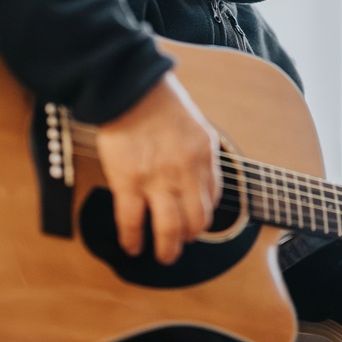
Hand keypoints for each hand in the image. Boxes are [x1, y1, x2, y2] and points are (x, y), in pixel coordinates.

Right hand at [95, 71, 221, 264]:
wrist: (128, 86)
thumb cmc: (157, 99)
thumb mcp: (194, 123)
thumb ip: (198, 151)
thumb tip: (198, 177)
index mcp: (204, 154)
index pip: (213, 197)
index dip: (204, 214)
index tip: (196, 220)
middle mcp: (186, 171)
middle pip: (197, 220)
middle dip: (190, 238)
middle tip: (182, 244)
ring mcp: (157, 179)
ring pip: (170, 229)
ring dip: (168, 249)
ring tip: (164, 256)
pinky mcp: (128, 182)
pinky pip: (132, 221)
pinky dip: (133, 239)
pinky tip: (132, 246)